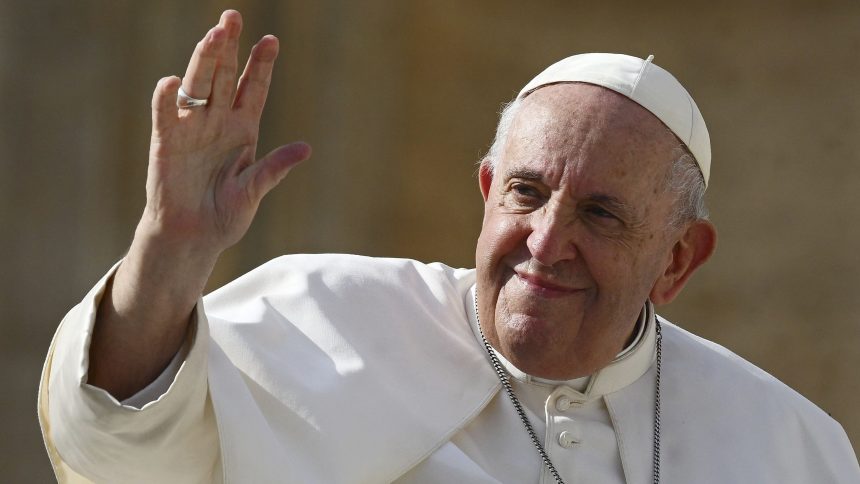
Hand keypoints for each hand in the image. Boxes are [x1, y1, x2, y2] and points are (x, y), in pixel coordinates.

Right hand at [143, 9, 310, 257]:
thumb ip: (274, 168)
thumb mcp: (254, 191)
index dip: (261, 65)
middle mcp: (217, 122)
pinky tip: (171, 81)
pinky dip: (166, 99)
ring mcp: (191, 129)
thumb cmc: (225, 215)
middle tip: (233, 17)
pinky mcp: (167, 143)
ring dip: (204, 61)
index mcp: (243, 130)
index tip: (271, 40)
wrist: (192, 238)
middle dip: (229, 47)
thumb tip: (306, 149)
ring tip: (213, 36)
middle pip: (224, 76)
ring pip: (198, 86)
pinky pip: (166, 115)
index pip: (253, 89)